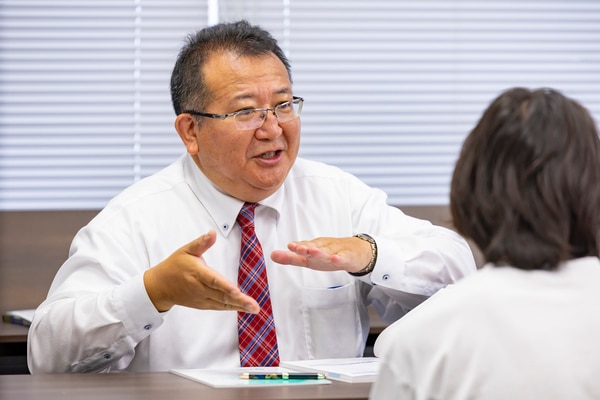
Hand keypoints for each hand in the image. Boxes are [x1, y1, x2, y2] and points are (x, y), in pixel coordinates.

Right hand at [143, 230, 259, 312]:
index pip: (213, 280)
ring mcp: (201, 298)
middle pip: (221, 295)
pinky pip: (219, 307)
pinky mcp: (203, 304)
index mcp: (197, 273)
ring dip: (239, 307)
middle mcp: (200, 288)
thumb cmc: (174, 266)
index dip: (225, 286)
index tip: (237, 291)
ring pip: (222, 304)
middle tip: (254, 306)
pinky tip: (243, 308)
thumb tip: (212, 233)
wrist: (160, 286)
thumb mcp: (186, 250)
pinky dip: (231, 308)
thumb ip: (201, 243)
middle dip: (239, 301)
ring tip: (254, 309)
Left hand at [271, 236, 371, 273]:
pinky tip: (335, 259)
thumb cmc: (329, 254)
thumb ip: (291, 258)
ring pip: (327, 251)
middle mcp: (323, 247)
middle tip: (297, 248)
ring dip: (320, 251)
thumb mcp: (309, 259)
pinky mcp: (347, 256)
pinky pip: (343, 257)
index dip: (297, 247)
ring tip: (312, 252)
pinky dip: (339, 258)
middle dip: (306, 248)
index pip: (304, 246)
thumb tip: (272, 255)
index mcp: (313, 247)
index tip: (289, 246)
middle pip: (314, 247)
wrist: (356, 252)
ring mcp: (336, 251)